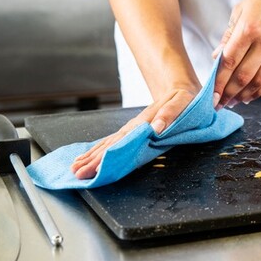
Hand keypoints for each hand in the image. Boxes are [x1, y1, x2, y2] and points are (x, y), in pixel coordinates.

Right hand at [70, 87, 197, 178]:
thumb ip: (170, 114)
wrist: (181, 88)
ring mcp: (133, 127)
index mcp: (145, 122)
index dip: (107, 156)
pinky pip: (114, 140)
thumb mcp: (182, 102)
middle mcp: (135, 125)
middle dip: (93, 160)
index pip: (122, 142)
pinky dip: (100, 148)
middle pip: (111, 144)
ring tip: (76, 167)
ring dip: (93, 155)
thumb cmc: (185, 98)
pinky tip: (89, 155)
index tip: (93, 168)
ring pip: (109, 142)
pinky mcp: (134, 129)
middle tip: (77, 173)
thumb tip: (156, 128)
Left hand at [212, 0, 260, 107]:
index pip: (229, 61)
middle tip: (218, 104)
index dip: (218, 81)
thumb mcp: (244, 8)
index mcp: (249, 27)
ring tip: (233, 102)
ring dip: (243, 95)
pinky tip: (250, 96)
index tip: (210, 94)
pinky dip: (260, 90)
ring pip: (258, 81)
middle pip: (242, 76)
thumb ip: (229, 33)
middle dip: (228, 93)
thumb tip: (216, 57)